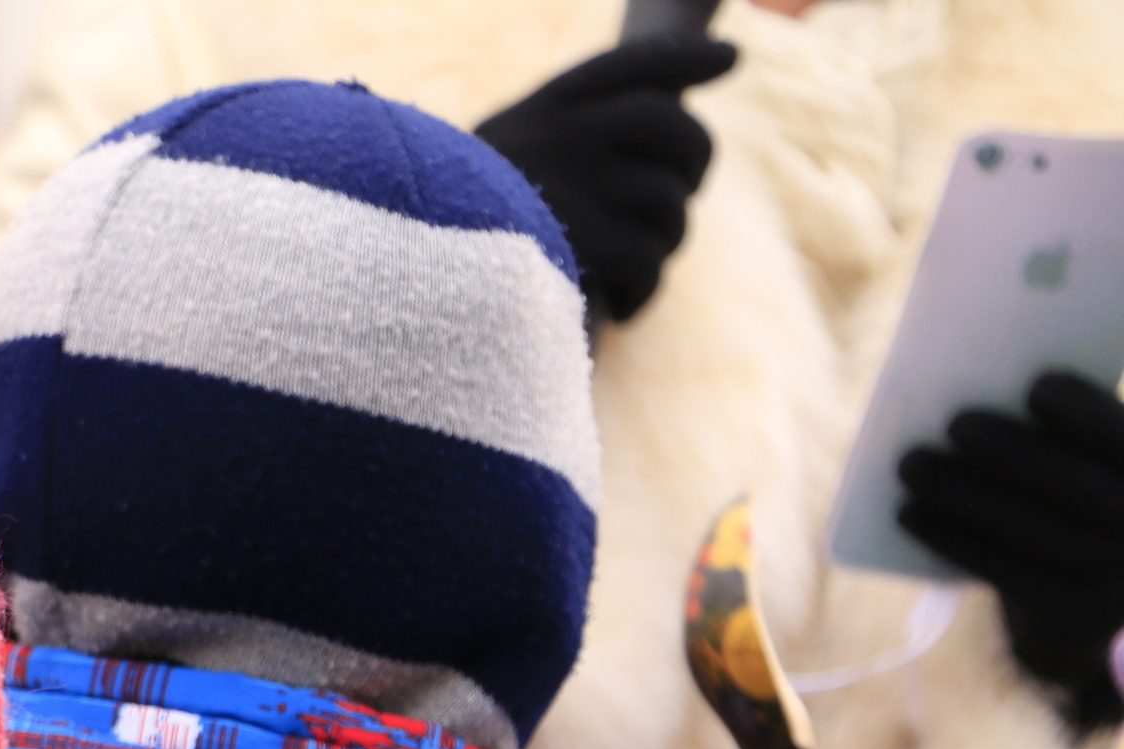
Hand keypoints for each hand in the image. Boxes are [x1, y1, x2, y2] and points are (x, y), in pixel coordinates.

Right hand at [473, 36, 738, 321]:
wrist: (403, 279)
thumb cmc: (447, 239)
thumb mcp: (491, 171)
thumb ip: (555, 141)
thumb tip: (663, 111)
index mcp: (537, 111)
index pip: (626, 68)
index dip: (684, 59)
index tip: (731, 56)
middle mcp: (563, 135)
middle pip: (676, 130)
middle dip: (694, 168)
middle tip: (678, 197)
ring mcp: (576, 184)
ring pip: (671, 206)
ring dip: (664, 244)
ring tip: (633, 266)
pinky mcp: (583, 242)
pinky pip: (651, 261)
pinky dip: (645, 292)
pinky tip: (623, 306)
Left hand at [899, 370, 1123, 734]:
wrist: (1088, 586)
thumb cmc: (1070, 486)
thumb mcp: (1079, 456)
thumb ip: (1055, 431)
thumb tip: (983, 387)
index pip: (1122, 437)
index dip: (1088, 412)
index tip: (1037, 386)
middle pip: (1080, 490)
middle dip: (1014, 454)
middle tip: (955, 423)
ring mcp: (1114, 574)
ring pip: (1038, 534)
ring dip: (967, 497)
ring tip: (914, 465)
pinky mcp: (1070, 605)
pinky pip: (1008, 572)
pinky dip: (955, 540)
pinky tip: (912, 513)